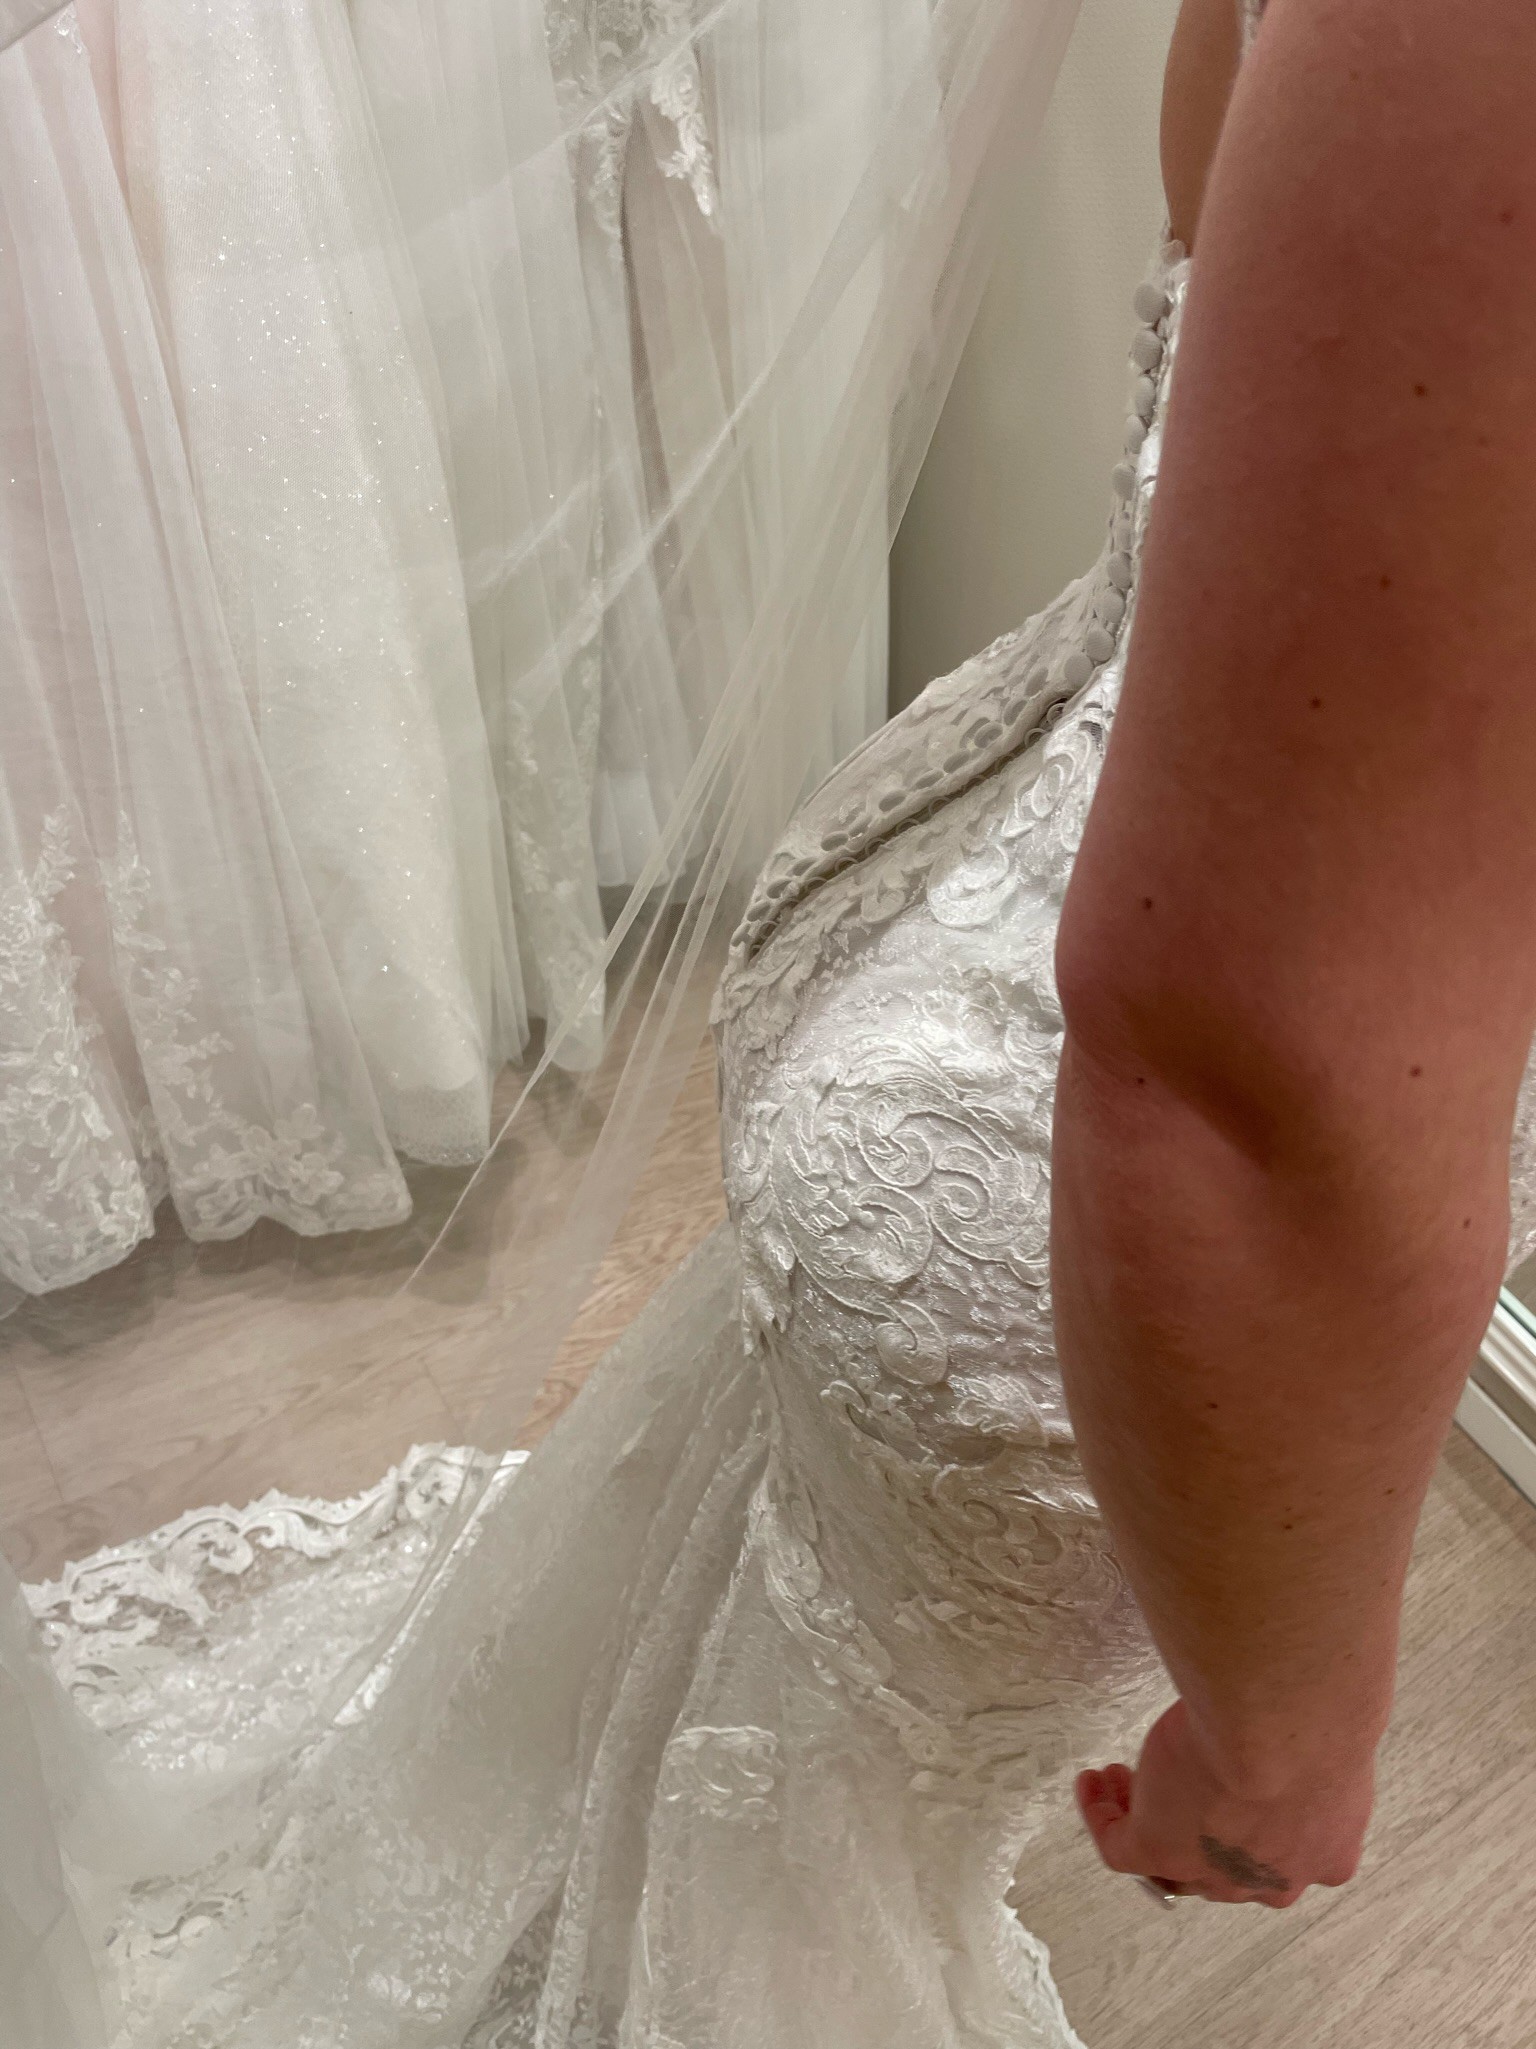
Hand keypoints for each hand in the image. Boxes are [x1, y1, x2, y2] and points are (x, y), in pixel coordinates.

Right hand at [1075, 1698, 1374, 1906]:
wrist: (1283, 1728)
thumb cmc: (1318, 1713)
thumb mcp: (1330, 1734)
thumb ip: (1316, 1743)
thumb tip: (1304, 1714)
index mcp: (1325, 1850)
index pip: (1281, 1849)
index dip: (1249, 1817)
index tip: (1229, 1773)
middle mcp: (1274, 1878)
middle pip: (1225, 1866)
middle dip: (1196, 1823)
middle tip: (1173, 1777)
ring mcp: (1214, 1871)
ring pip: (1174, 1860)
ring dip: (1147, 1819)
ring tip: (1119, 1778)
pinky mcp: (1160, 1849)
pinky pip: (1121, 1847)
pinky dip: (1103, 1816)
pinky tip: (1093, 1784)